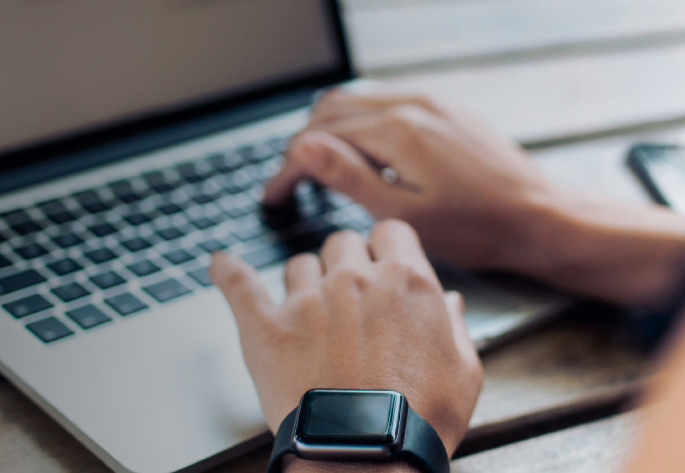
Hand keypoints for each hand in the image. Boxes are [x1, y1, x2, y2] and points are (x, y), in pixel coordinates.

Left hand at [209, 220, 482, 455]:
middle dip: (346, 263)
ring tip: (308, 311)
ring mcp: (307, 300)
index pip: (390, 233)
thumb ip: (454, 327)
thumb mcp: (464, 371)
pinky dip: (227, 271)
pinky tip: (220, 264)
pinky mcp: (267, 327)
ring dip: (304, 280)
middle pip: (342, 242)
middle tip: (349, 297)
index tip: (383, 265)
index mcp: (406, 282)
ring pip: (299, 264)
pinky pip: (238, 283)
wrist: (369, 453)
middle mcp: (355, 280)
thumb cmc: (420, 419)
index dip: (386, 249)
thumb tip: (447, 302)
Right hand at [264, 88, 561, 270]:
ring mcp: (431, 103)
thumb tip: (305, 149)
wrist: (540, 215)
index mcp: (398, 130)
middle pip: (331, 110)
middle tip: (288, 184)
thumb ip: (351, 179)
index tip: (273, 197)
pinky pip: (385, 102)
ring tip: (316, 169)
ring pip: (356, 101)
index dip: (288, 170)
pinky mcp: (444, 109)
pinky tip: (360, 154)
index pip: (319, 139)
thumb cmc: (480, 227)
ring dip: (327, 130)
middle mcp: (413, 104)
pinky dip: (359, 123)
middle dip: (301, 145)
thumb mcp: (405, 216)